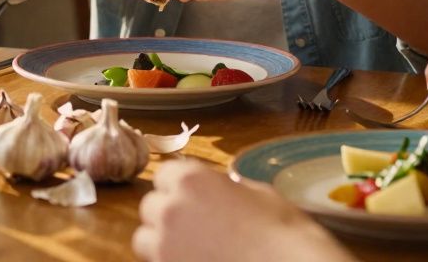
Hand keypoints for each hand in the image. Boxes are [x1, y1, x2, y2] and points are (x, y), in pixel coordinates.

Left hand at [133, 161, 351, 261]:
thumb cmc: (283, 232)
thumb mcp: (260, 194)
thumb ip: (228, 188)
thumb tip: (222, 191)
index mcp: (191, 180)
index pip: (165, 174)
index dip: (178, 186)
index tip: (192, 196)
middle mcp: (170, 210)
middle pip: (150, 207)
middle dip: (168, 214)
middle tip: (195, 226)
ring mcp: (165, 246)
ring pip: (144, 240)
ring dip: (161, 241)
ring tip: (190, 248)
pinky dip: (170, 261)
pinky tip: (196, 261)